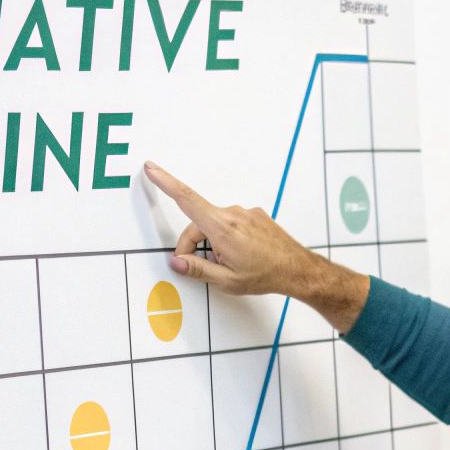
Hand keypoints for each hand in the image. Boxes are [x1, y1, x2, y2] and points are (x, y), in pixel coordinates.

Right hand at [143, 161, 319, 296]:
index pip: (187, 199)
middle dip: (193, 245)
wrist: (297, 269)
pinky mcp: (255, 215)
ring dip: (213, 243)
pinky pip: (231, 224)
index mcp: (222, 228)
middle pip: (198, 222)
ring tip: (230, 264)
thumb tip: (176, 262)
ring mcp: (246, 213)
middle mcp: (233, 214)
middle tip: (199, 267)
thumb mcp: (227, 280)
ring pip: (215, 224)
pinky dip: (228, 238)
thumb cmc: (266, 275)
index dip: (166, 182)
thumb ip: (198, 269)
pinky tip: (241, 255)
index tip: (152, 169)